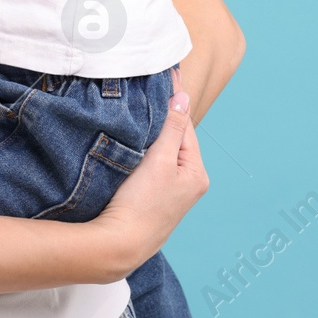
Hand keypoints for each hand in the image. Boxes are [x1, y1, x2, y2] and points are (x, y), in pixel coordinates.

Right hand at [93, 90, 208, 273]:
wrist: (120, 243)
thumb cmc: (142, 205)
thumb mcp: (160, 160)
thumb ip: (171, 128)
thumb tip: (183, 96)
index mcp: (197, 173)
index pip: (185, 126)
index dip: (173, 102)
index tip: (168, 74)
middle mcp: (189, 182)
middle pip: (176, 137)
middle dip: (163, 115)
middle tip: (152, 83)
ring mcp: (172, 191)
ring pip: (164, 150)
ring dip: (154, 131)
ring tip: (142, 106)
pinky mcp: (155, 196)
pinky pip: (154, 162)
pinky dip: (147, 148)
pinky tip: (136, 140)